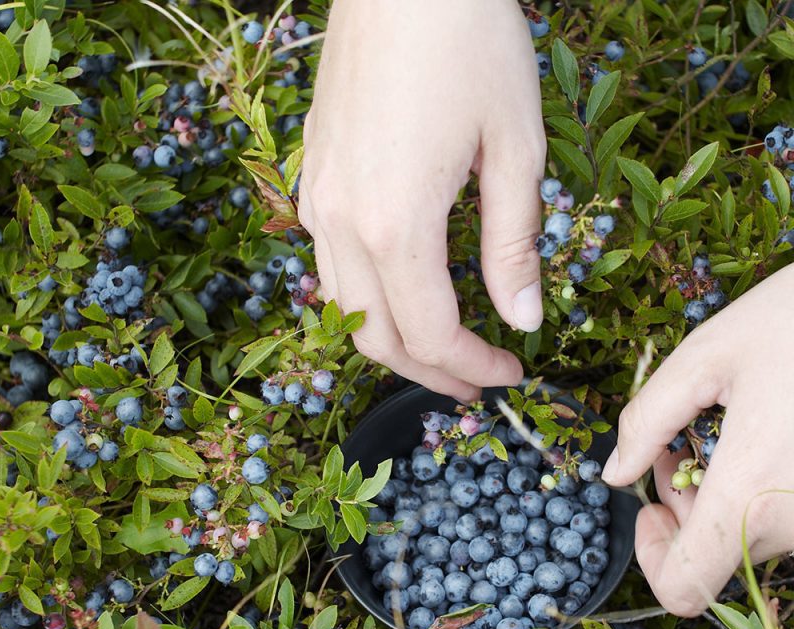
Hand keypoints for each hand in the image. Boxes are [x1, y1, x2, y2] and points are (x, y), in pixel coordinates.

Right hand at [298, 0, 546, 402]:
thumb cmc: (469, 43)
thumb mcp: (515, 148)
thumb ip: (514, 245)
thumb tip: (522, 318)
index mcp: (395, 224)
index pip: (432, 333)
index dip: (474, 367)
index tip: (512, 373)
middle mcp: (340, 223)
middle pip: (376, 337)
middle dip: (429, 372)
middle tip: (476, 380)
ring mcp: (316, 201)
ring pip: (345, 309)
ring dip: (393, 341)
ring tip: (440, 348)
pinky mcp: (313, 179)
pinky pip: (331, 266)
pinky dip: (368, 299)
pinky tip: (403, 289)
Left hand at [602, 264, 793, 616]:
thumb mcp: (705, 357)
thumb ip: (646, 421)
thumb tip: (614, 475)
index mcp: (751, 492)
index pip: (685, 587)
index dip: (653, 557)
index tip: (649, 505)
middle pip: (716, 554)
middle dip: (683, 503)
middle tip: (683, 439)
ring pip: (753, 535)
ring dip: (723, 493)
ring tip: (728, 426)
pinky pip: (787, 515)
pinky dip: (761, 490)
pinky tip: (764, 435)